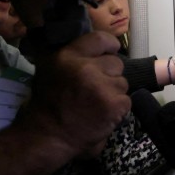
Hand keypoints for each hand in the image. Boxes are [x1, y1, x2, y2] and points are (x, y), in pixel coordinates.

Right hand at [19, 31, 129, 158]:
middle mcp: (86, 68)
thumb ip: (71, 56)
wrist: (48, 136)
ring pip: (122, 83)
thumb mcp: (49, 69)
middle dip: (110, 75)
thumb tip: (94, 49)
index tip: (111, 51)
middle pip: (116, 63)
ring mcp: (102, 86)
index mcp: (68, 56)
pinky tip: (102, 115)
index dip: (110, 45)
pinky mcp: (114, 104)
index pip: (100, 38)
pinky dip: (117, 109)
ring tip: (96, 104)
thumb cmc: (47, 104)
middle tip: (96, 89)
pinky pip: (126, 101)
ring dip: (114, 93)